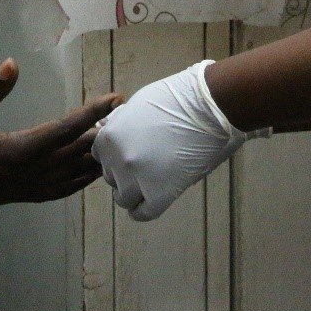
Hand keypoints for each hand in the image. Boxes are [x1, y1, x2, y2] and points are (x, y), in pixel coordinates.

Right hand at [0, 58, 121, 227]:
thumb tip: (11, 62)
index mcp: (14, 152)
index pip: (63, 131)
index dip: (91, 114)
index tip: (113, 99)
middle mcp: (26, 174)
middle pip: (76, 154)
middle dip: (102, 134)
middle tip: (126, 114)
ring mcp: (24, 189)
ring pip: (72, 176)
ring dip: (95, 158)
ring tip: (117, 139)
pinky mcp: (20, 196)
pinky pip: (60, 190)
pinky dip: (80, 180)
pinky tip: (90, 173)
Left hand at [93, 60, 268, 221]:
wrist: (210, 104)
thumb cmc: (179, 98)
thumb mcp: (138, 104)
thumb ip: (120, 122)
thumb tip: (106, 128)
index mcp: (109, 136)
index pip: (100, 157)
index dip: (115, 156)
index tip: (131, 154)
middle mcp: (117, 158)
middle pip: (111, 177)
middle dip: (124, 174)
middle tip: (146, 167)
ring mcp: (137, 177)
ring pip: (124, 199)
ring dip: (134, 194)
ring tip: (150, 186)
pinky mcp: (159, 193)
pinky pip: (143, 212)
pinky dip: (145, 210)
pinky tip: (155, 200)